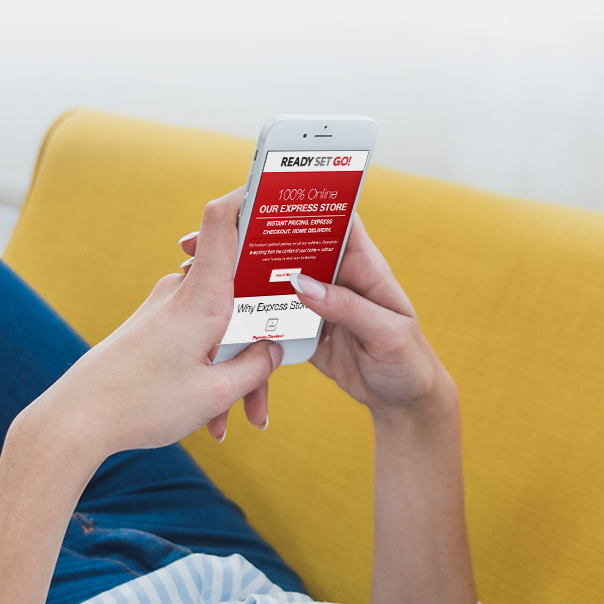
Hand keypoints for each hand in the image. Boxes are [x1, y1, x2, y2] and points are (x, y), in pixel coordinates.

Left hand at [18, 189, 281, 465]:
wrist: (75, 420)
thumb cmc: (142, 403)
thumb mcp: (214, 394)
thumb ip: (255, 368)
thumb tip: (273, 349)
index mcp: (201, 297)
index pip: (222, 221)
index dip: (248, 197)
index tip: (275, 189)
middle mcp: (181, 293)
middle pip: (238, 296)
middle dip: (259, 347)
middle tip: (261, 405)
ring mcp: (165, 309)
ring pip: (220, 328)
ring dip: (233, 373)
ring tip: (231, 423)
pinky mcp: (154, 328)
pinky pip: (198, 341)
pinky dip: (209, 374)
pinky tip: (211, 420)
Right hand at [183, 215, 450, 416]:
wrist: (404, 404)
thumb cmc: (408, 363)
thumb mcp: (387, 334)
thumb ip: (347, 307)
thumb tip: (302, 282)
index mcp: (362, 265)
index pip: (330, 219)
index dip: (295, 204)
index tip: (254, 199)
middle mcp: (335, 277)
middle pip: (286, 246)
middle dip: (246, 240)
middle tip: (200, 241)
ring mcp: (315, 302)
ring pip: (270, 280)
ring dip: (237, 277)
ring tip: (195, 274)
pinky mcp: (302, 329)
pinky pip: (269, 318)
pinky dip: (244, 318)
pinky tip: (216, 319)